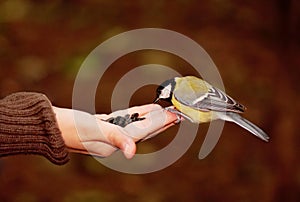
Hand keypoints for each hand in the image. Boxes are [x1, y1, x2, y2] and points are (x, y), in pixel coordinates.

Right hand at [53, 104, 177, 158]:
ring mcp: (109, 132)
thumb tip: (132, 152)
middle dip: (161, 121)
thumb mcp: (94, 131)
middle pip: (144, 129)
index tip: (175, 115)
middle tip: (176, 113)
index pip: (145, 131)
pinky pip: (125, 118)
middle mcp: (115, 140)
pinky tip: (142, 110)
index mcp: (116, 142)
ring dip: (151, 117)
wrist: (52, 126)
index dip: (161, 123)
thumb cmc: (70, 129)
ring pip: (136, 123)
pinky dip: (136, 114)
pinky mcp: (103, 124)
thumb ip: (116, 139)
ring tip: (164, 111)